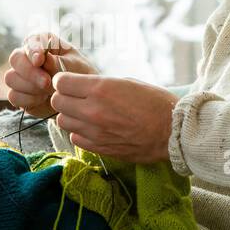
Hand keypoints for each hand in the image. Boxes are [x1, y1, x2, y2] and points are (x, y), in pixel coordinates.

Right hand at [3, 32, 97, 118]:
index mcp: (43, 42)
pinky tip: (42, 99)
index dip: (32, 50)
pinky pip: (13, 95)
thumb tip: (44, 58)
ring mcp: (21, 75)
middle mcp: (28, 57)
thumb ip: (59, 62)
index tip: (39, 60)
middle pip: (15, 58)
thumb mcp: (75, 66)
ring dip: (29, 87)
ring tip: (48, 91)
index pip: (31, 40)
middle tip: (46, 82)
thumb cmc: (79, 74)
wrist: (80, 97)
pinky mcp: (19, 93)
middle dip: (30, 71)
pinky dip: (28, 99)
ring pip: (11, 78)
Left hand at [49, 73, 180, 164]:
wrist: (173, 132)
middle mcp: (93, 110)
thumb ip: (100, 84)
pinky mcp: (99, 148)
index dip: (64, 81)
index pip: (60, 82)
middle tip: (77, 97)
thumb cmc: (155, 103)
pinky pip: (75, 138)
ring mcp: (94, 132)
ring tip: (85, 113)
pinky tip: (93, 128)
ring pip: (62, 121)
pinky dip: (80, 132)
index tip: (71, 82)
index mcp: (101, 89)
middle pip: (57, 102)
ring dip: (70, 115)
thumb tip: (82, 86)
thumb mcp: (127, 82)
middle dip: (64, 97)